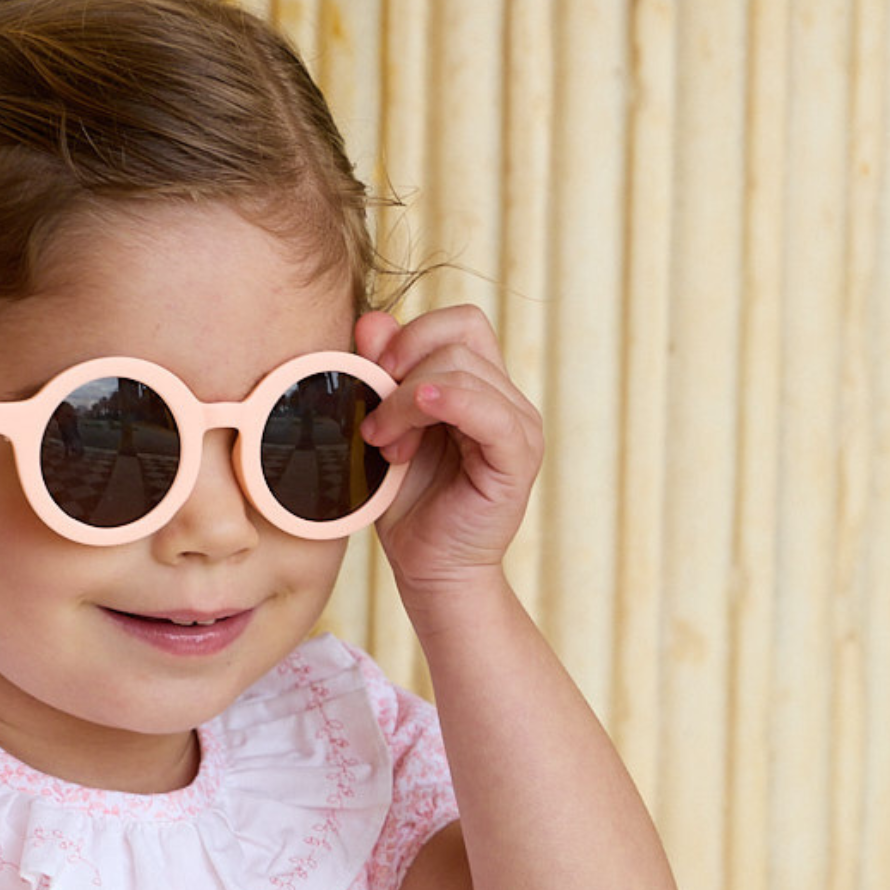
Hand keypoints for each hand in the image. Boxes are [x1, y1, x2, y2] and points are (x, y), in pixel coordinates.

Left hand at [355, 305, 542, 595]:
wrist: (429, 571)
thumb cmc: (409, 507)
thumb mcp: (386, 430)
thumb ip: (382, 376)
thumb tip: (370, 319)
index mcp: (479, 387)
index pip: (458, 323)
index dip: (410, 336)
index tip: (370, 375)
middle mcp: (506, 399)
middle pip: (460, 336)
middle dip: (402, 366)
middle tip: (374, 420)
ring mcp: (518, 426)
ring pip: (463, 369)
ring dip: (407, 401)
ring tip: (385, 445)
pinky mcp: (518, 458)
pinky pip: (490, 411)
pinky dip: (449, 401)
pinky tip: (417, 413)